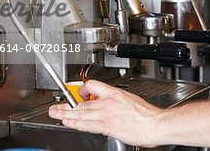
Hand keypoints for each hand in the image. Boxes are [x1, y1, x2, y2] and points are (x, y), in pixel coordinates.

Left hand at [48, 80, 163, 147]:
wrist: (155, 123)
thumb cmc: (147, 115)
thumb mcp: (131, 100)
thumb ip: (118, 103)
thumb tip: (112, 107)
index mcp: (114, 93)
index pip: (92, 85)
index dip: (82, 90)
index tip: (78, 94)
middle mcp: (108, 101)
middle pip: (82, 101)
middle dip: (66, 105)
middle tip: (54, 106)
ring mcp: (106, 113)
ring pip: (81, 112)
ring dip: (65, 113)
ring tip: (55, 114)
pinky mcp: (107, 125)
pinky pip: (87, 123)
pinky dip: (75, 123)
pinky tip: (67, 122)